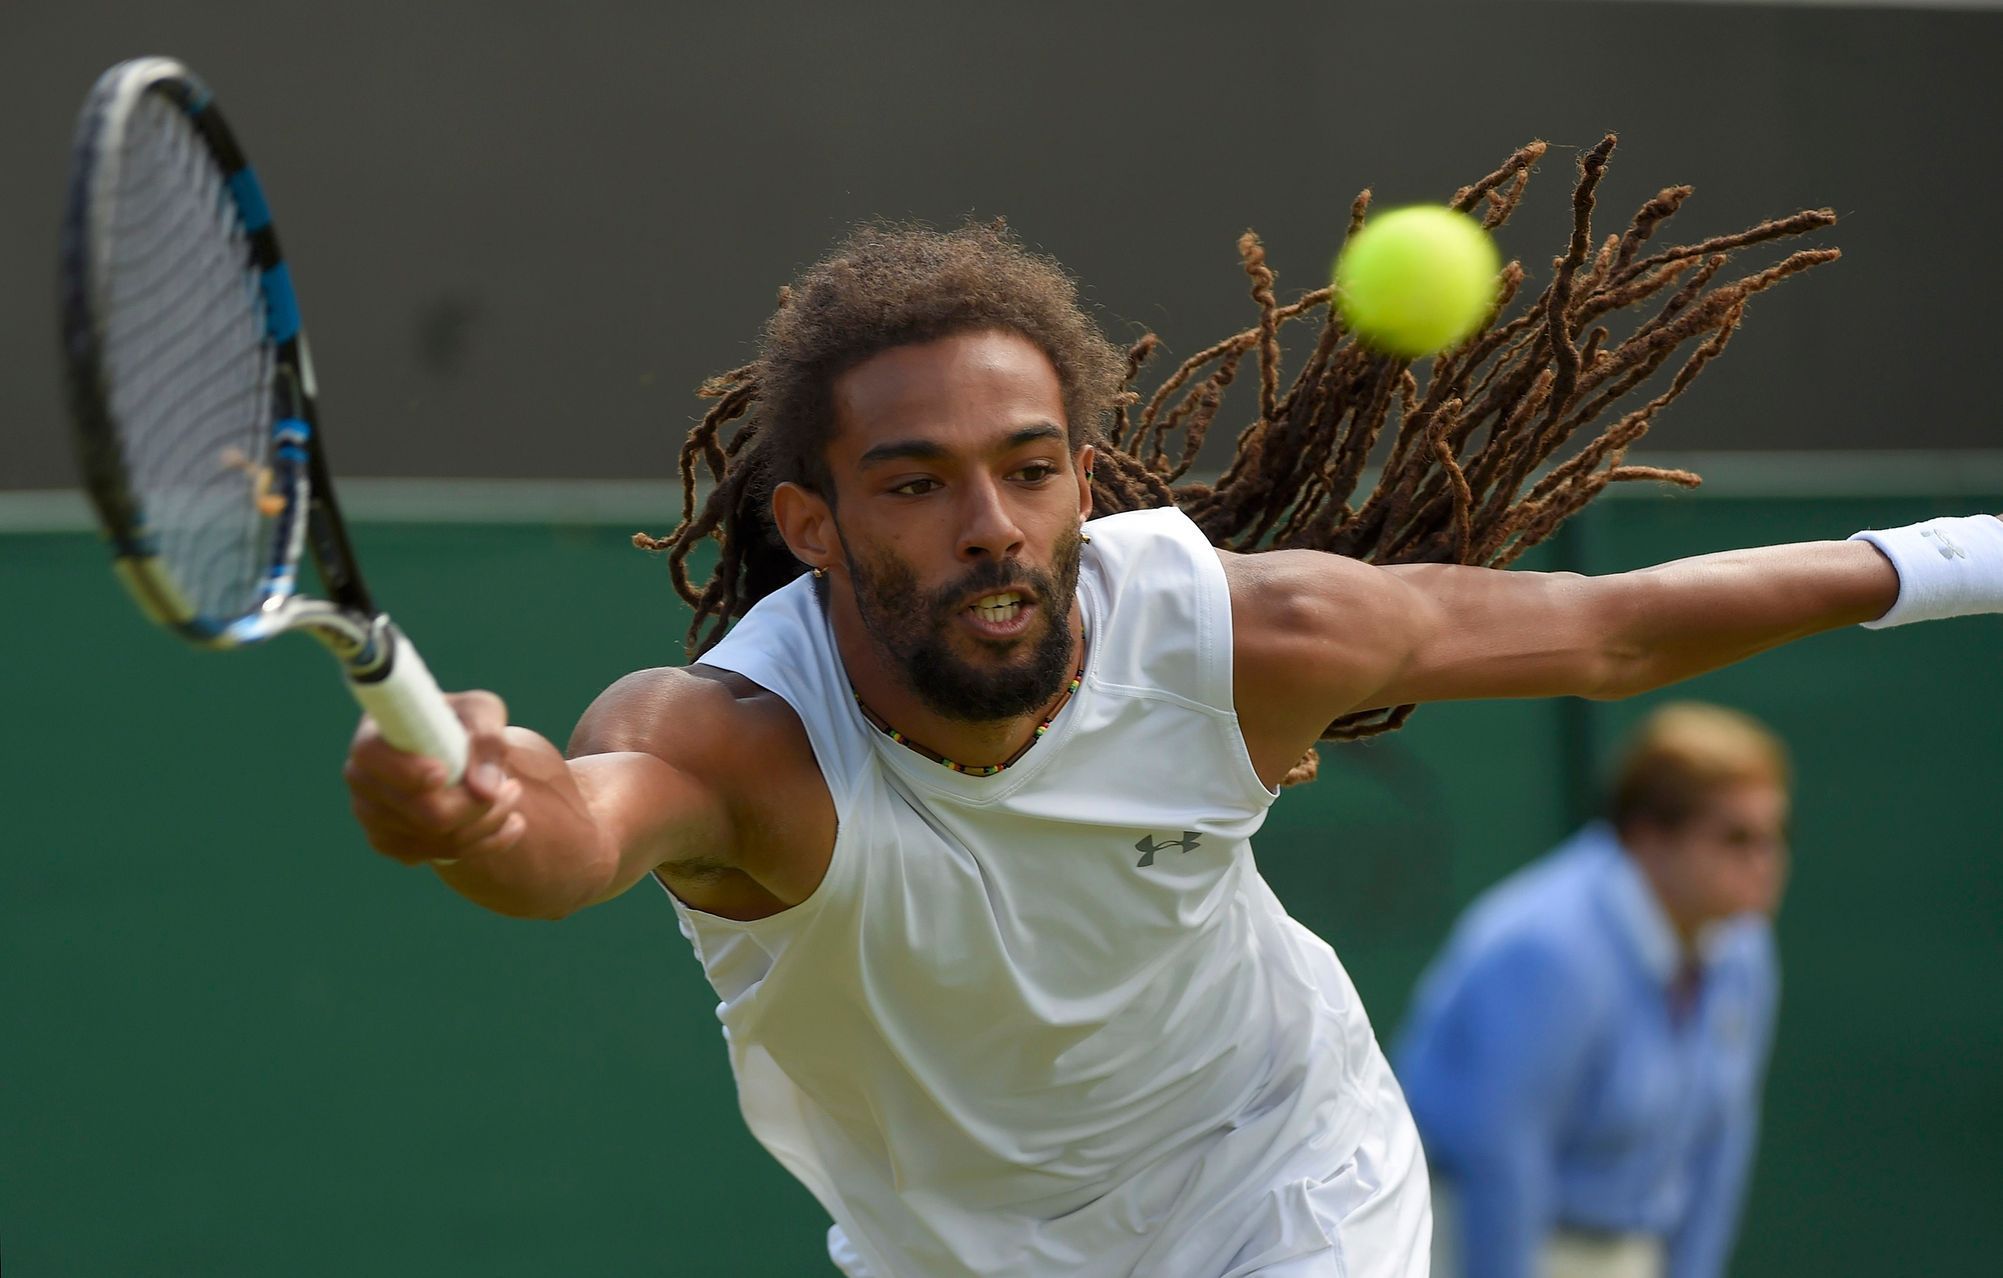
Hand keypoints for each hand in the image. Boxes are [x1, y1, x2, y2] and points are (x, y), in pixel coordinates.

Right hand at [344, 690, 524, 867]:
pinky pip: (443, 856)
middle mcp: (362, 780)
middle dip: (477, 805)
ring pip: (440, 839)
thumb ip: (487, 739)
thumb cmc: (463, 723)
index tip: (442, 773)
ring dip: (489, 822)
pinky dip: (486, 842)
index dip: (406, 770)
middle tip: (511, 786)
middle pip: (422, 812)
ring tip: (512, 794)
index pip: (371, 757)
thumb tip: (485, 790)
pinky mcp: (393, 845)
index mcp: (372, 737)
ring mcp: (373, 818)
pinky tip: (510, 822)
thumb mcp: (481, 712)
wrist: (457, 751)